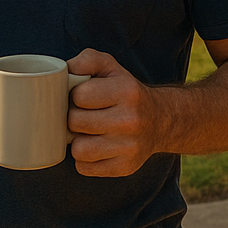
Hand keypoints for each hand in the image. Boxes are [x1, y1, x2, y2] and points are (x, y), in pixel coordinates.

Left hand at [66, 48, 161, 176]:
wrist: (162, 121)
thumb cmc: (128, 93)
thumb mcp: (112, 68)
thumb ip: (87, 60)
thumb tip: (65, 70)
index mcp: (127, 91)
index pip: (79, 96)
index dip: (76, 95)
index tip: (85, 97)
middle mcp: (130, 120)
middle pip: (75, 123)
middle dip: (75, 118)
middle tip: (85, 115)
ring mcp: (129, 147)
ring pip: (78, 149)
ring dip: (79, 141)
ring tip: (90, 133)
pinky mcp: (124, 167)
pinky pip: (84, 168)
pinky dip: (86, 159)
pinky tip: (97, 147)